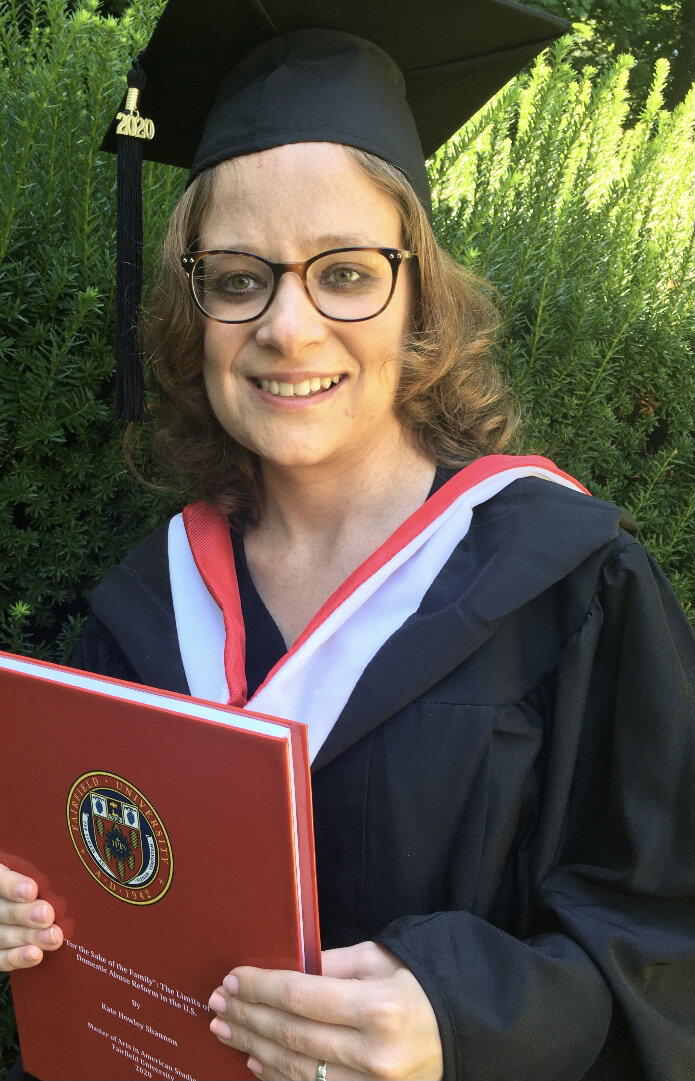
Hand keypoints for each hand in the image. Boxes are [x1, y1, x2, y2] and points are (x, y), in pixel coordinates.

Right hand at [0, 861, 62, 971]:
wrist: (29, 906)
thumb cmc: (39, 882)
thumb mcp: (34, 872)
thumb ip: (38, 874)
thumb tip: (64, 871)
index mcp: (0, 875)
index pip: (0, 879)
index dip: (13, 885)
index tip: (32, 890)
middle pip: (3, 910)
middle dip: (25, 914)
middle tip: (47, 915)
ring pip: (4, 935)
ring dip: (29, 937)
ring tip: (53, 937)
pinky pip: (2, 958)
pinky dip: (18, 958)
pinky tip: (36, 955)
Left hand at [208, 940, 443, 1079]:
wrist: (464, 1035)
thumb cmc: (421, 987)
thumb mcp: (382, 960)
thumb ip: (333, 964)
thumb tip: (286, 967)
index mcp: (377, 1008)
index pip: (301, 996)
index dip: (260, 988)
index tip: (232, 979)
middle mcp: (373, 1054)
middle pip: (292, 1036)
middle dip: (248, 1017)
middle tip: (216, 1004)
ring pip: (296, 1071)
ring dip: (254, 1048)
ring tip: (226, 1030)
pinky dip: (279, 1077)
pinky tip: (256, 1061)